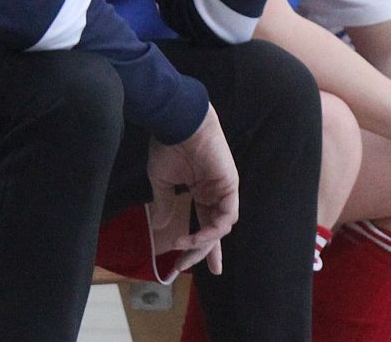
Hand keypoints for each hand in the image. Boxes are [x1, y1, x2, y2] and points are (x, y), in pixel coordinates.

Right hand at [146, 105, 239, 274]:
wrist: (178, 123)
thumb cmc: (168, 146)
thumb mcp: (162, 182)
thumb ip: (164, 205)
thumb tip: (160, 228)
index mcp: (201, 190)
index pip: (204, 223)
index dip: (197, 245)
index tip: (183, 265)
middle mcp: (215, 192)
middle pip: (213, 230)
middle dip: (202, 251)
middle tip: (183, 266)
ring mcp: (224, 189)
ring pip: (220, 226)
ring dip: (203, 242)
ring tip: (183, 248)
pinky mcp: (230, 184)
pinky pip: (227, 216)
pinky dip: (212, 230)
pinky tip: (195, 236)